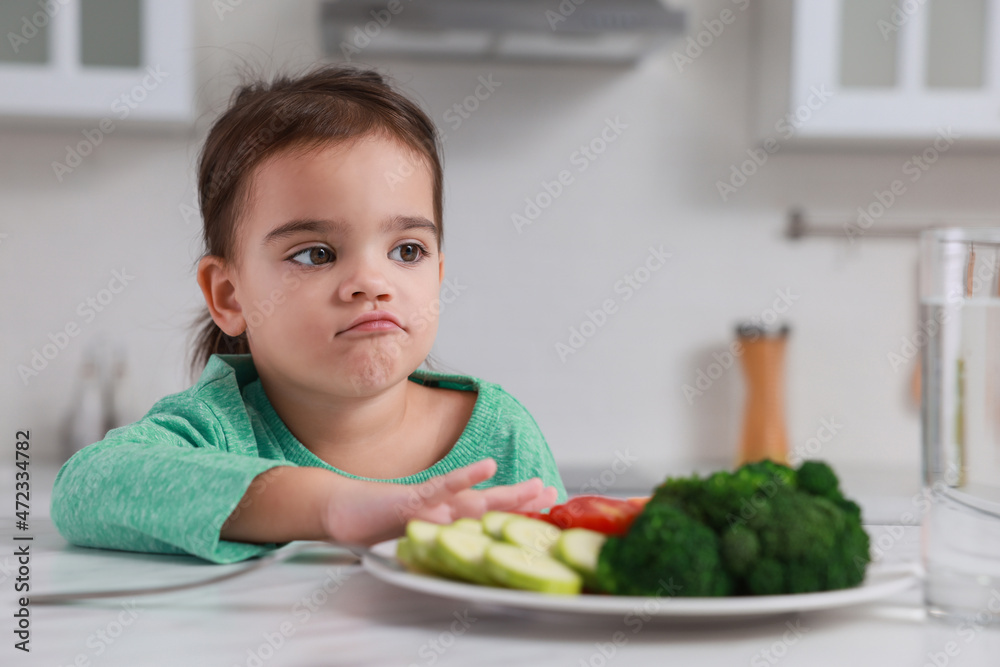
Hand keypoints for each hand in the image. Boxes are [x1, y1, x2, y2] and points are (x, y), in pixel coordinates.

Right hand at [321, 458, 557, 545]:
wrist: (340, 513)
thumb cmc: (377, 520)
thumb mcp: (418, 527)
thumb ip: (442, 527)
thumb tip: (466, 533)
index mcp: (446, 512)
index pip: (490, 509)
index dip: (519, 504)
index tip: (548, 499)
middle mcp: (443, 505)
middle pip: (491, 503)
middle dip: (523, 498)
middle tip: (552, 492)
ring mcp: (430, 502)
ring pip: (476, 499)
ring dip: (508, 495)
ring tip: (534, 488)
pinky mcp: (412, 499)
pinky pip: (442, 488)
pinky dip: (465, 478)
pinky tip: (487, 467)